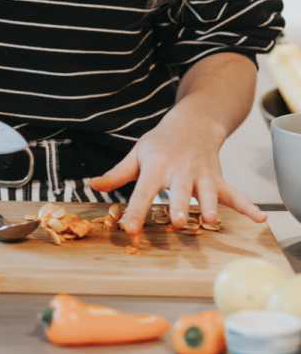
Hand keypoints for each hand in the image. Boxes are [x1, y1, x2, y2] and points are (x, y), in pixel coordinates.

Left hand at [89, 105, 266, 233]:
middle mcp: (179, 172)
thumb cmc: (160, 144)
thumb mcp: (136, 154)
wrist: (191, 123)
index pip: (142, 192)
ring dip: (210, 206)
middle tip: (178, 222)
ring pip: (207, 192)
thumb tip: (93, 185)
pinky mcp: (218, 179)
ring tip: (210, 221)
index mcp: (155, 168)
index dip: (135, 211)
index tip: (128, 230)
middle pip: (178, 192)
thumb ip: (117, 174)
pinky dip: (247, 206)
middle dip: (180, 206)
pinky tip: (259, 219)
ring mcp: (201, 175)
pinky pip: (234, 194)